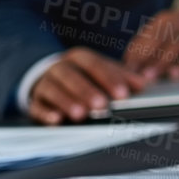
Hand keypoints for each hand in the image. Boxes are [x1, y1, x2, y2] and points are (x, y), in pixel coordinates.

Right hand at [28, 48, 151, 124]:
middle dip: (87, 91)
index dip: (110, 79)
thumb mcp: (102, 71)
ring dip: (67, 102)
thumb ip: (122, 76)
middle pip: (72, 76)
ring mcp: (45, 83)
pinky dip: (46, 113)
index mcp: (79, 57)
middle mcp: (60, 67)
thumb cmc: (82, 75)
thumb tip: (144, 83)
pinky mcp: (34, 100)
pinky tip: (56, 120)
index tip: (123, 94)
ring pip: (54, 90)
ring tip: (81, 115)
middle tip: (101, 106)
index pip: (95, 65)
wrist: (47, 77)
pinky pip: (37, 106)